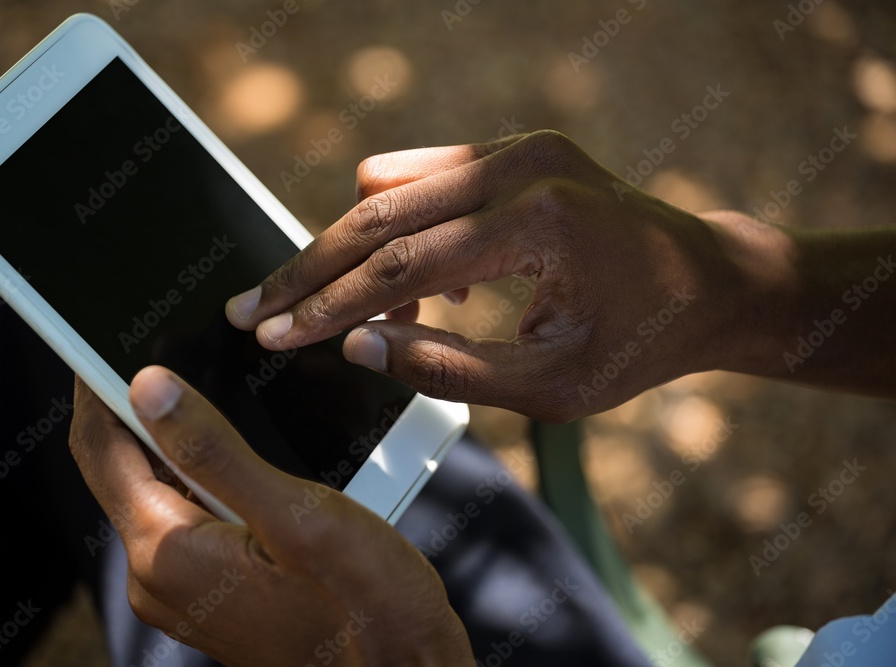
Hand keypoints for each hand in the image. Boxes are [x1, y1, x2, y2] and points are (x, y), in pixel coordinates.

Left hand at [68, 367, 472, 666]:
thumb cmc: (366, 607)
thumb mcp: (295, 512)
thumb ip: (214, 450)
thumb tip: (147, 390)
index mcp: (167, 551)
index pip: (101, 450)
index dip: (94, 388)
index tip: (96, 341)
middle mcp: (160, 576)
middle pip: (123, 469)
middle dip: (135, 410)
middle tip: (167, 350)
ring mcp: (184, 589)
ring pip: (157, 491)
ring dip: (173, 442)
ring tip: (206, 391)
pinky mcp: (213, 592)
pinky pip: (186, 518)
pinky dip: (199, 476)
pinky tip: (237, 454)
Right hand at [226, 131, 762, 420]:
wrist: (707, 283)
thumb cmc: (640, 343)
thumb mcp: (549, 388)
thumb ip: (447, 370)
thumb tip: (357, 347)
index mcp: (540, 222)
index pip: (400, 263)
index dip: (327, 305)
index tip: (272, 334)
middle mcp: (524, 164)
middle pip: (375, 209)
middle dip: (310, 267)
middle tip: (255, 308)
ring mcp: (519, 147)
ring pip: (387, 184)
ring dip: (359, 252)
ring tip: (374, 317)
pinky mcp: (513, 149)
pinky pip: (421, 181)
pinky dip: (399, 231)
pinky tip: (427, 290)